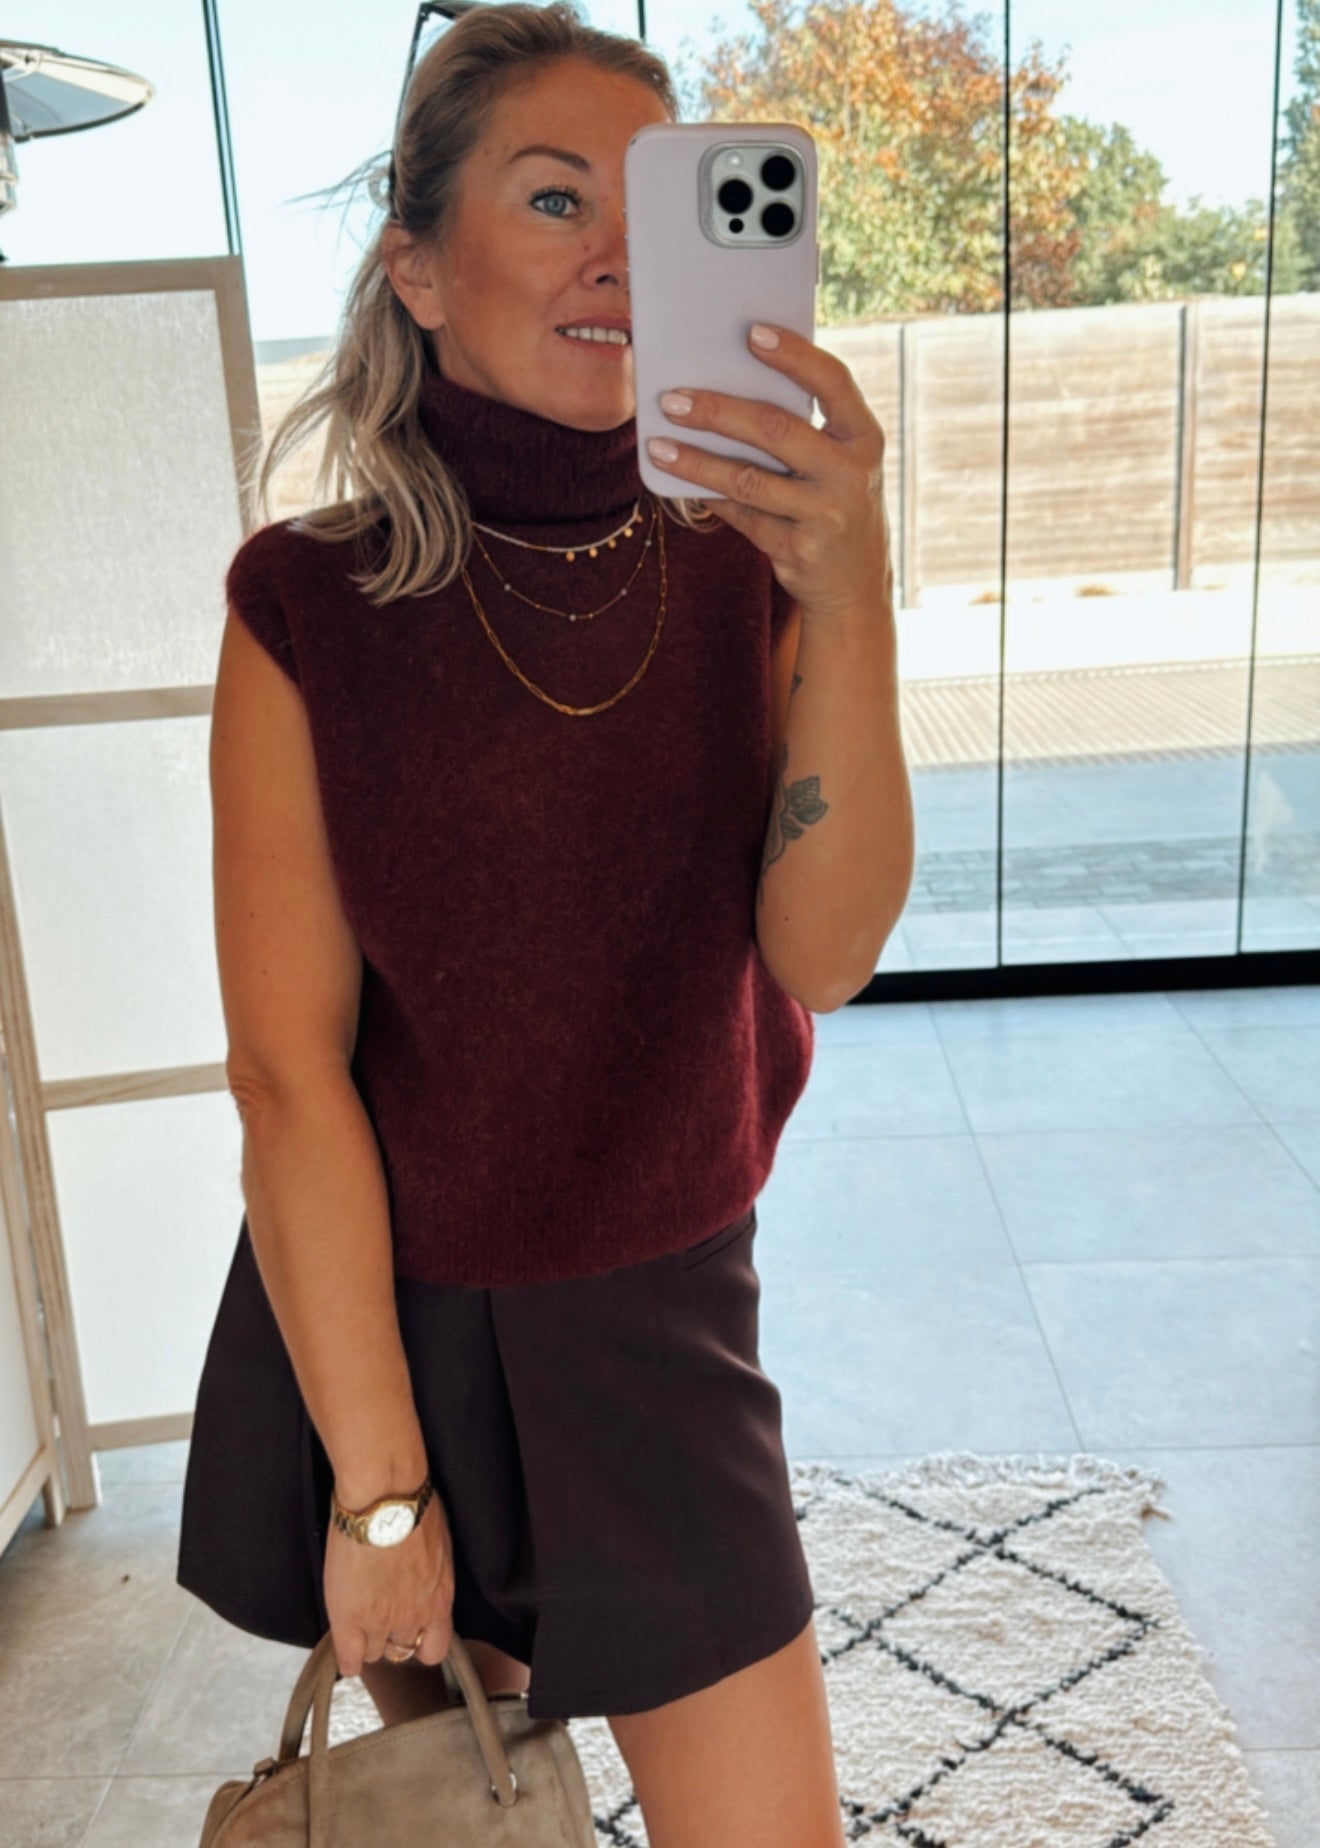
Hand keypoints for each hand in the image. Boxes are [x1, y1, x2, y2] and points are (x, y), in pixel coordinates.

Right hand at [323, 1488, 455, 1677]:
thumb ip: (431, 1577)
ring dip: (368, 1640)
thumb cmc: (414, 1509)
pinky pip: (350, 1658)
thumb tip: (422, 1578)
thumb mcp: (438, 1549)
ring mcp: (380, 1621)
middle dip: (391, 1635)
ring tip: (360, 1619)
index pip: (435, 1649)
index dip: (419, 1642)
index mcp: (439, 1601)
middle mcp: (413, 1618)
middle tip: (380, 1615)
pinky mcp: (350, 1618)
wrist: (385, 1501)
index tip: (410, 1631)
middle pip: (401, 1650)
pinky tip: (347, 1652)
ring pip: (374, 1653)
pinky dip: (348, 1659)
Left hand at [646, 322, 893, 627]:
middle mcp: (850, 475)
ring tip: (658, 445)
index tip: (751, 332)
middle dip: (717, 411)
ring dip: (696, 460)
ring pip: (748, 479)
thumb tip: (725, 386)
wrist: (855, 584)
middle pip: (776, 430)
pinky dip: (708, 495)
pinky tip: (679, 480)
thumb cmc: (834, 502)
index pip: (833, 382)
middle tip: (671, 398)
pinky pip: (741, 515)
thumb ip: (804, 427)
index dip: (794, 355)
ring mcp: (825, 516)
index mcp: (864, 438)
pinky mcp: (797, 549)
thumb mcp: (838, 462)